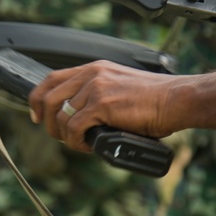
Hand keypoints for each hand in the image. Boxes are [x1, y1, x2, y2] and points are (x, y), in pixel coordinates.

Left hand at [28, 62, 215, 152]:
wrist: (177, 99)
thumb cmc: (158, 99)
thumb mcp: (122, 89)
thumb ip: (101, 97)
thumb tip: (85, 120)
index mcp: (95, 69)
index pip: (52, 78)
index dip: (38, 98)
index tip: (37, 115)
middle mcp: (92, 74)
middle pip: (48, 97)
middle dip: (47, 122)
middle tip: (60, 136)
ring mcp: (96, 88)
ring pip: (60, 116)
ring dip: (65, 136)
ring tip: (81, 143)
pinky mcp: (102, 105)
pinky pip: (74, 128)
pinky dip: (77, 142)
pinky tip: (89, 146)